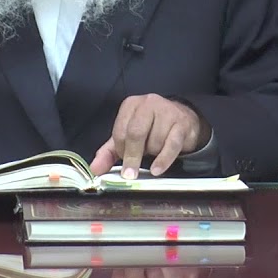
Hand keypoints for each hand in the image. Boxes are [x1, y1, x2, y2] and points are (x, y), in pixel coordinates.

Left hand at [88, 94, 211, 178]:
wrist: (183, 120)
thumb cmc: (152, 129)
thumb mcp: (128, 138)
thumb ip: (109, 153)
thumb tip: (95, 169)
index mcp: (131, 105)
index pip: (120, 131)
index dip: (121, 150)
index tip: (123, 163)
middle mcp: (148, 103)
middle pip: (135, 133)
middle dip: (132, 156)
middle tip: (130, 174)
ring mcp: (167, 111)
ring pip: (154, 141)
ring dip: (152, 155)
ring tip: (154, 153)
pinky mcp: (181, 123)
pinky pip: (171, 145)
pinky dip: (163, 160)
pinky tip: (157, 169)